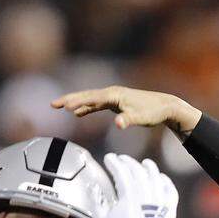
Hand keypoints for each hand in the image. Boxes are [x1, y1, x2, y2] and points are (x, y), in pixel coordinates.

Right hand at [52, 86, 201, 135]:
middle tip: (53, 104)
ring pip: (90, 99)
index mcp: (115, 94)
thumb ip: (128, 120)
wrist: (165, 106)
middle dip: (69, 99)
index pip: (92, 98)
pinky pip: (97, 104)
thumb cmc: (154, 112)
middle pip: (87, 95)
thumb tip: (118, 124)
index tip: (64, 107)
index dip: (77, 102)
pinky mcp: (116, 103)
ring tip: (59, 107)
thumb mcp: (141, 118)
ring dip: (75, 102)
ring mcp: (113, 97)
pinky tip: (79, 113)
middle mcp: (112, 93)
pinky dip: (87, 108)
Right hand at [96, 154, 178, 217]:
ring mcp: (159, 198)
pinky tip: (161, 178)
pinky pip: (170, 189)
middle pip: (137, 170)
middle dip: (128, 162)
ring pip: (155, 176)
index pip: (120, 170)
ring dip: (149, 167)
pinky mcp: (169, 207)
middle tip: (122, 159)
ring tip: (145, 163)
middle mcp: (145, 192)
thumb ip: (96, 202)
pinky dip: (165, 181)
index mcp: (128, 194)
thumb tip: (93, 189)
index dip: (113, 162)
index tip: (109, 158)